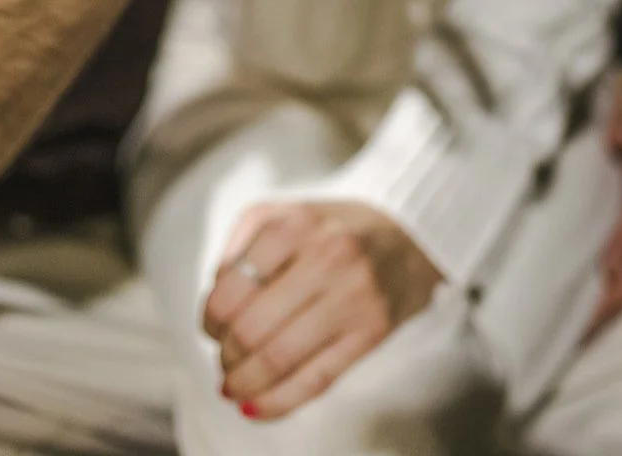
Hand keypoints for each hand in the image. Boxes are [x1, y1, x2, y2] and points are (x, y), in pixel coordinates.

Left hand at [204, 201, 441, 419]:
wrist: (410, 232)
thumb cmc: (333, 229)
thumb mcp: (285, 215)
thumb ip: (242, 249)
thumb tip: (214, 308)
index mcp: (296, 223)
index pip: (232, 286)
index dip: (211, 317)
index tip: (211, 327)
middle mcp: (327, 256)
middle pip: (252, 327)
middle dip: (226, 354)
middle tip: (224, 358)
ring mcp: (353, 296)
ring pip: (280, 358)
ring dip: (244, 382)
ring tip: (232, 385)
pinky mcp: (372, 331)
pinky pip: (315, 380)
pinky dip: (276, 402)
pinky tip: (253, 406)